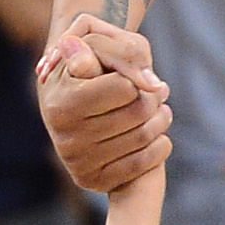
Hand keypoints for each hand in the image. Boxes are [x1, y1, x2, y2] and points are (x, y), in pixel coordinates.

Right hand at [33, 14, 173, 193]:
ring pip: (142, 137)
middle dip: (153, 99)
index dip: (136, 77)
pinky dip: (160, 146)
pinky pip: (141, 165)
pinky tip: (159, 134)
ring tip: (162, 109)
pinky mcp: (89, 179)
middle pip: (137, 113)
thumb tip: (147, 83)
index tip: (141, 75)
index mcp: (62, 100)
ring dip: (161, 120)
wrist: (72, 99)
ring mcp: (76, 161)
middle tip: (159, 91)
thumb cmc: (92, 65)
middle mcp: (64, 135)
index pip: (124, 87)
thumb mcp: (99, 45)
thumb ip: (120, 52)